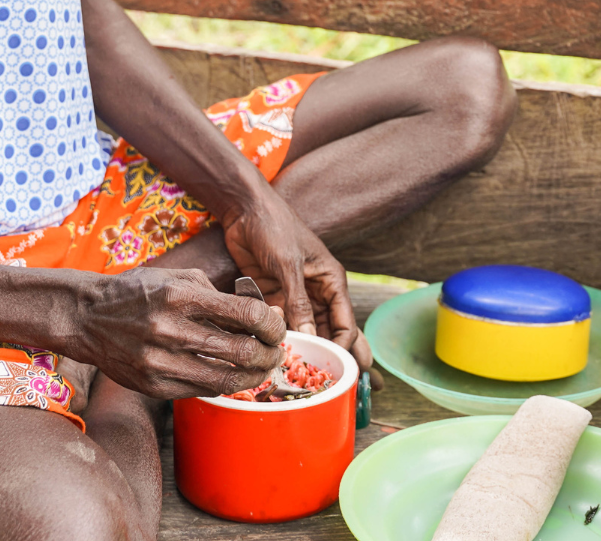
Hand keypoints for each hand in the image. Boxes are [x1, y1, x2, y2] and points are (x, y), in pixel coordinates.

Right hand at [74, 266, 284, 398]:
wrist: (87, 317)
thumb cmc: (140, 292)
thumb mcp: (180, 279)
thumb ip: (220, 296)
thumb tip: (262, 315)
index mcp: (182, 297)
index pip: (246, 313)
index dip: (272, 323)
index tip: (278, 327)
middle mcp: (171, 331)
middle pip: (242, 352)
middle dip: (270, 354)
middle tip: (276, 351)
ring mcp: (160, 363)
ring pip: (224, 380)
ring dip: (253, 375)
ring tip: (263, 367)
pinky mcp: (152, 386)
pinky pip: (200, 391)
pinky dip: (224, 384)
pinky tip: (232, 374)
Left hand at [221, 187, 373, 374]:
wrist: (245, 211)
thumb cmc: (275, 228)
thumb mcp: (288, 263)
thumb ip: (298, 300)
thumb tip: (306, 337)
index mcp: (331, 281)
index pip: (345, 324)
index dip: (345, 349)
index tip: (337, 373)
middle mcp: (317, 293)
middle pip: (333, 334)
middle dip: (344, 359)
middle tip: (354, 390)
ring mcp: (295, 298)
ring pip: (308, 334)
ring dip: (309, 354)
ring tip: (314, 385)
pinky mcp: (273, 299)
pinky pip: (282, 327)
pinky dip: (282, 342)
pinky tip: (280, 361)